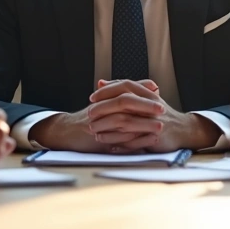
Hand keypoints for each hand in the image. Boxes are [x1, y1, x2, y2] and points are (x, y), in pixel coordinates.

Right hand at [28, 80, 166, 152]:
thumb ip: (127, 93)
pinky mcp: (99, 140)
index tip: (158, 91)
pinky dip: (134, 141)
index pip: (124, 88)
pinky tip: (148, 142)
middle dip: (145, 106)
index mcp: (104, 97)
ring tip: (159, 128)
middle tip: (162, 109)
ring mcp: (100, 123)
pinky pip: (118, 140)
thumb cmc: (90, 117)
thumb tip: (152, 87)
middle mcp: (101, 108)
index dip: (141, 89)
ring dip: (143, 125)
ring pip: (123, 122)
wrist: (67, 131)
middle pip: (125, 102)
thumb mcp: (107, 102)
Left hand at [87, 79, 221, 151]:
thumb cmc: (158, 113)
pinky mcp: (156, 137)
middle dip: (104, 109)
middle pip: (123, 102)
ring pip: (126, 123)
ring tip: (95, 133)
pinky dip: (120, 145)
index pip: (124, 86)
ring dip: (108, 129)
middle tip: (89, 115)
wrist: (182, 129)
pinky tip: (109, 147)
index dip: (107, 91)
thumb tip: (100, 82)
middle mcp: (151, 105)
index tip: (92, 98)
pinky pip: (134, 142)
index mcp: (147, 93)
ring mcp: (154, 121)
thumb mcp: (143, 98)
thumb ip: (122, 90)